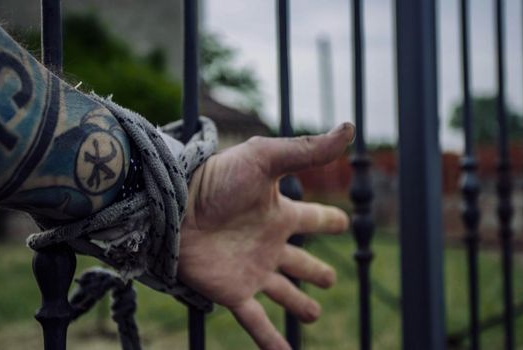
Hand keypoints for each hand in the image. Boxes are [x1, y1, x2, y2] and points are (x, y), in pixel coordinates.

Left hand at [177, 123, 354, 348]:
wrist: (172, 208)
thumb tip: (350, 128)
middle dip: (316, 272)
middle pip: (301, 261)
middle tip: (329, 280)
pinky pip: (257, 321)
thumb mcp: (266, 159)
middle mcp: (269, 244)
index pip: (314, 218)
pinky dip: (270, 341)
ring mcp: (252, 270)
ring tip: (313, 314)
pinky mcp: (233, 292)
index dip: (330, 220)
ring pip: (284, 292)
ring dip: (299, 304)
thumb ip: (308, 150)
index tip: (343, 222)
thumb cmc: (217, 179)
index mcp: (280, 214)